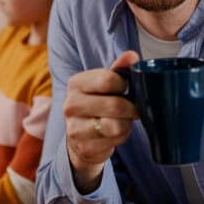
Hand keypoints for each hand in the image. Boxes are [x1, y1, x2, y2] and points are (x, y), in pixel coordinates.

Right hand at [63, 50, 139, 193]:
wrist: (80, 137)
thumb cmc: (97, 104)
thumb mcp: (105, 84)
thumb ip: (119, 69)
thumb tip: (132, 56)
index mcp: (75, 83)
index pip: (108, 79)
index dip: (124, 85)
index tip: (125, 89)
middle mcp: (70, 105)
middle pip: (115, 105)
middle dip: (130, 108)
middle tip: (133, 109)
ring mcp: (74, 128)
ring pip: (116, 125)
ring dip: (126, 124)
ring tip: (123, 120)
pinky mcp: (84, 147)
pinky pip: (114, 141)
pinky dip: (121, 137)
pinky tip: (115, 133)